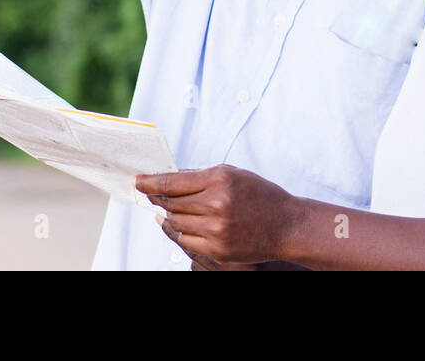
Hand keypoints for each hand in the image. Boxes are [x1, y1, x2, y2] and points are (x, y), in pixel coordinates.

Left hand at [136, 164, 301, 264]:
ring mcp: (216, 230)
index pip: (173, 182)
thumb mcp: (233, 174)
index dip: (151, 182)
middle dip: (158, 199)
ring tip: (170, 209)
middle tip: (151, 194)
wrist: (286, 226)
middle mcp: (216, 204)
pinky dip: (180, 232)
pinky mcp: (218, 250)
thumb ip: (201, 176)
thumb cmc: (261, 196)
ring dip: (168, 216)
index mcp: (219, 179)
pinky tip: (182, 225)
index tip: (139, 181)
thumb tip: (170, 178)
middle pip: (171, 203)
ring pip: (175, 223)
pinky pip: (186, 241)